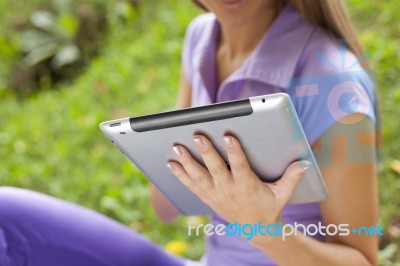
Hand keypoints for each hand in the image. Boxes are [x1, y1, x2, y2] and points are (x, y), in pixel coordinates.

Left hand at [167, 135, 310, 225]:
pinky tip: (171, 164)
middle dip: (206, 152)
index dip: (235, 152)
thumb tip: (304, 163)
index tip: (229, 136)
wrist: (256, 229)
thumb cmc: (269, 207)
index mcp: (247, 186)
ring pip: (199, 177)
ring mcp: (216, 194)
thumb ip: (292, 177)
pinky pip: (192, 186)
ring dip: (187, 162)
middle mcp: (229, 190)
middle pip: (215, 169)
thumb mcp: (283, 194)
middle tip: (196, 136)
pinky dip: (181, 175)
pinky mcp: (208, 198)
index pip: (240, 166)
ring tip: (176, 147)